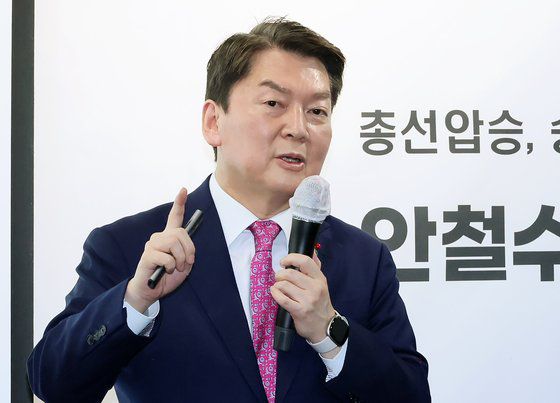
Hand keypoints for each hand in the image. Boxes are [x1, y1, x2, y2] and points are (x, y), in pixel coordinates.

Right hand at [125, 188, 194, 312]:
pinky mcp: (148, 254)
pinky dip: (172, 267)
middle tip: (186, 264)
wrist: (151, 291)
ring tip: (176, 268)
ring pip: (174, 243)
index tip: (183, 190)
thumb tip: (186, 247)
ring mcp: (152, 244)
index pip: (175, 217)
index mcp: (169, 237)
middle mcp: (159, 237)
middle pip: (181, 233)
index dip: (179, 203)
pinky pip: (168, 257)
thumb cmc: (167, 277)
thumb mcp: (184, 264)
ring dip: (181, 260)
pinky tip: (165, 271)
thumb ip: (187, 252)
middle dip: (189, 250)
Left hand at [270, 252, 335, 343]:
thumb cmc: (320, 303)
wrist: (325, 326)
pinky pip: (282, 299)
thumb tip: (312, 250)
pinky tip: (275, 292)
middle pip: (290, 273)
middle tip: (279, 278)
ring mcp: (307, 300)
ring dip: (277, 285)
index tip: (284, 262)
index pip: (305, 261)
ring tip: (279, 287)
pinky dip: (274, 293)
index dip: (291, 258)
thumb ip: (315, 267)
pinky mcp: (299, 311)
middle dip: (280, 274)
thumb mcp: (322, 283)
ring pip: (284, 285)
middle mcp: (315, 288)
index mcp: (320, 279)